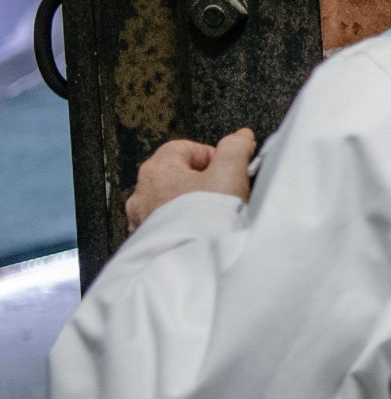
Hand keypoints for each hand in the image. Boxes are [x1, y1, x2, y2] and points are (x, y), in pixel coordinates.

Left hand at [127, 129, 255, 230]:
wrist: (191, 261)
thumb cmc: (204, 217)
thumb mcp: (230, 172)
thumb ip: (235, 149)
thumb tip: (240, 137)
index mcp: (157, 168)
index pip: (185, 148)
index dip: (212, 155)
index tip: (229, 166)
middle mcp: (143, 192)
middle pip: (177, 175)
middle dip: (203, 182)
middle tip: (225, 191)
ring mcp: (142, 218)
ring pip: (172, 202)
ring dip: (191, 205)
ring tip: (214, 215)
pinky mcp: (148, 241)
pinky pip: (168, 226)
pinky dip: (184, 226)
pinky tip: (201, 232)